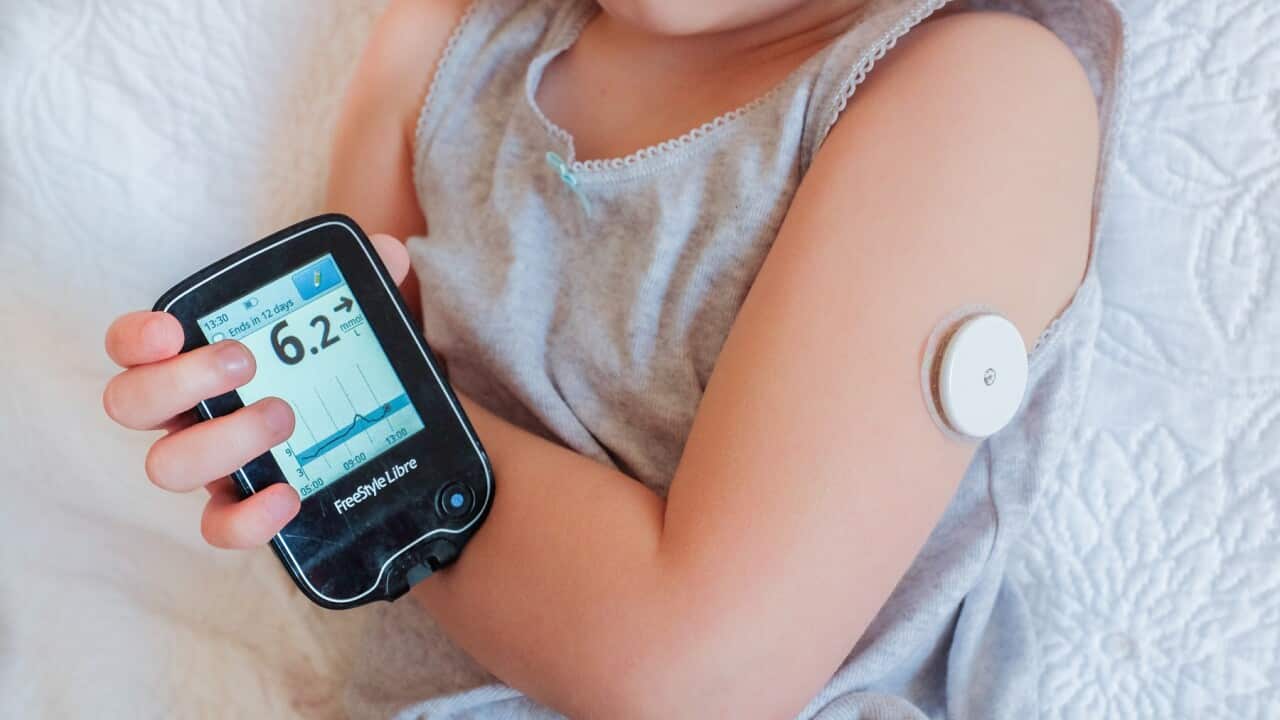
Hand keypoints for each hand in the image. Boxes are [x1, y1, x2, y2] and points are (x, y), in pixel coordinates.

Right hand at [103, 233, 411, 547]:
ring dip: (223, 438)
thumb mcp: (355, 326)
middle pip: (132, 404)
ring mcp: (212, 465)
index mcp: (199, 362)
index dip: (135, 339)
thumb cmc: (340, 374)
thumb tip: (388, 252)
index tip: (170, 330)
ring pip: (168, 465)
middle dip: (182, 380)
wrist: (379, 438)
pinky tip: (289, 494)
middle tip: (245, 363)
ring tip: (284, 416)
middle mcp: (190, 413)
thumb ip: (366, 283)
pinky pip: (221, 526)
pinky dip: (248, 517)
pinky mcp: (242, 510)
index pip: (135, 347)